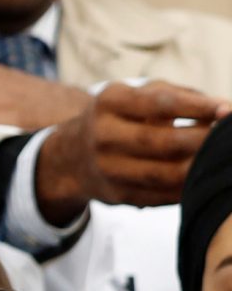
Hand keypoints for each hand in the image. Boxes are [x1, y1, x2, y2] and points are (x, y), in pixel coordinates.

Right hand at [33, 80, 231, 224]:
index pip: (160, 104)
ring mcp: (107, 169)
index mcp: (109, 103)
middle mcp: (102, 136)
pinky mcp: (116, 195)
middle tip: (227, 137)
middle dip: (203, 140)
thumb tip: (224, 110)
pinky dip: (186, 187)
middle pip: (162, 142)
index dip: (198, 108)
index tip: (227, 110)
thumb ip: (182, 96)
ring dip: (198, 167)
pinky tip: (200, 176)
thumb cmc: (122, 117)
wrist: (74, 156)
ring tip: (218, 157)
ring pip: (164, 174)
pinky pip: (160, 195)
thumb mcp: (140, 95)